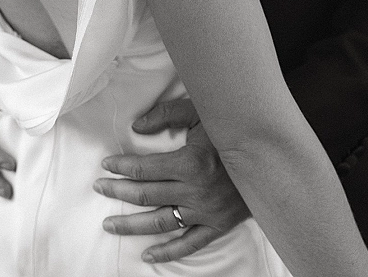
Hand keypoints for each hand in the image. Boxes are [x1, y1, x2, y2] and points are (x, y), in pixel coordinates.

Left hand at [93, 98, 250, 263]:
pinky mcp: (217, 225)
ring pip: (160, 222)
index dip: (121, 167)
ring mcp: (205, 212)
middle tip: (99, 188)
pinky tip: (147, 255)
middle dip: (118, 192)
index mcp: (189, 164)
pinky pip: (189, 243)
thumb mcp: (200, 113)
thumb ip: (167, 115)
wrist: (268, 156)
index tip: (105, 164)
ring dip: (132, 225)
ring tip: (110, 224)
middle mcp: (195, 192)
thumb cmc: (230, 130)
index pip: (144, 168)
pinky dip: (167, 252)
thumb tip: (136, 126)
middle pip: (146, 195)